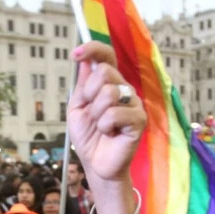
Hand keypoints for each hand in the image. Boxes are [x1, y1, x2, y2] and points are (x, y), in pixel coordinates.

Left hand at [66, 42, 145, 184]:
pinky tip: (110, 133)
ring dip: (96, 112)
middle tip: (91, 112)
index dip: (93, 49)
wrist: (96, 164)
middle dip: (89, 93)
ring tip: (101, 125)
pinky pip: (114, 113)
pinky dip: (105, 126)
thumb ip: (82, 84)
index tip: (75, 53)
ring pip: (109, 92)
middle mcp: (124, 89)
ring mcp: (133, 103)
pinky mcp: (139, 119)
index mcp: (109, 83)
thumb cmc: (89, 137)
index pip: (106, 56)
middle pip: (104, 72)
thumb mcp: (77, 107)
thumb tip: (85, 59)